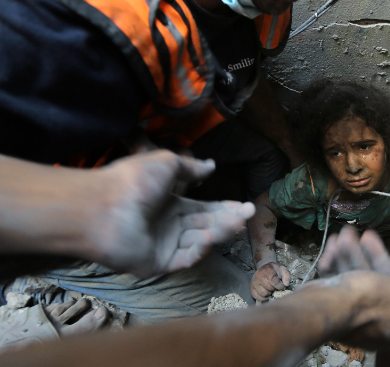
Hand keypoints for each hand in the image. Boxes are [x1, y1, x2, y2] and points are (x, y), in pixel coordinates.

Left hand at [89, 151, 254, 277]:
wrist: (103, 207)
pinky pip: (184, 258)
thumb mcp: (166, 163)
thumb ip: (191, 168)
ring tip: (236, 222)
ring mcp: (163, 246)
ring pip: (199, 240)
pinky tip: (208, 237)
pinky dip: (199, 249)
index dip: (224, 207)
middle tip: (249, 214)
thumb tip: (211, 165)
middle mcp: (168, 225)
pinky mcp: (158, 264)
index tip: (245, 205)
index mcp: (169, 203)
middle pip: (206, 224)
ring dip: (218, 232)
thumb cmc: (134, 181)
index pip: (204, 209)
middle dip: (228, 219)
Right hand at [251, 262, 290, 300]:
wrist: (265, 268)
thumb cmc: (274, 270)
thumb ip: (286, 275)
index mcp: (267, 271)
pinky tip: (267, 293)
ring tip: (271, 289)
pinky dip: (263, 298)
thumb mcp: (282, 269)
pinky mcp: (251, 288)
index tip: (282, 286)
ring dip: (269, 294)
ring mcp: (254, 282)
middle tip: (275, 287)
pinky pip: (257, 297)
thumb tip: (286, 284)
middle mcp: (258, 276)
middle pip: (269, 288)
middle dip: (274, 289)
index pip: (274, 281)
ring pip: (263, 294)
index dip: (280, 286)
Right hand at [310, 226, 389, 348]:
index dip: (385, 263)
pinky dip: (335, 264)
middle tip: (358, 233)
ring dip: (349, 253)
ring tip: (343, 232)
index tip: (375, 243)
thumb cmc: (370, 299)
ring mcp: (349, 317)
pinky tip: (332, 246)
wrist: (328, 308)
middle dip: (364, 253)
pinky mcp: (331, 309)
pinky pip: (337, 283)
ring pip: (353, 278)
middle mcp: (371, 323)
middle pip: (372, 281)